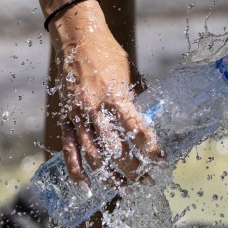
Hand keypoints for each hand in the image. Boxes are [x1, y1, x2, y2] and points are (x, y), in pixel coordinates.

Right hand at [49, 2, 160, 189]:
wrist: (77, 38)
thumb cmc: (109, 55)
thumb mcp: (130, 75)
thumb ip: (137, 101)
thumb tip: (152, 120)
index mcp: (116, 96)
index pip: (136, 129)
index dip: (150, 148)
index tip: (162, 160)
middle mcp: (95, 108)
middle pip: (115, 150)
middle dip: (134, 169)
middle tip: (148, 180)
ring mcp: (78, 116)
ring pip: (93, 156)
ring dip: (110, 176)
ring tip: (126, 187)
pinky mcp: (65, 119)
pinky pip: (69, 151)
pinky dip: (76, 172)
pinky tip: (87, 188)